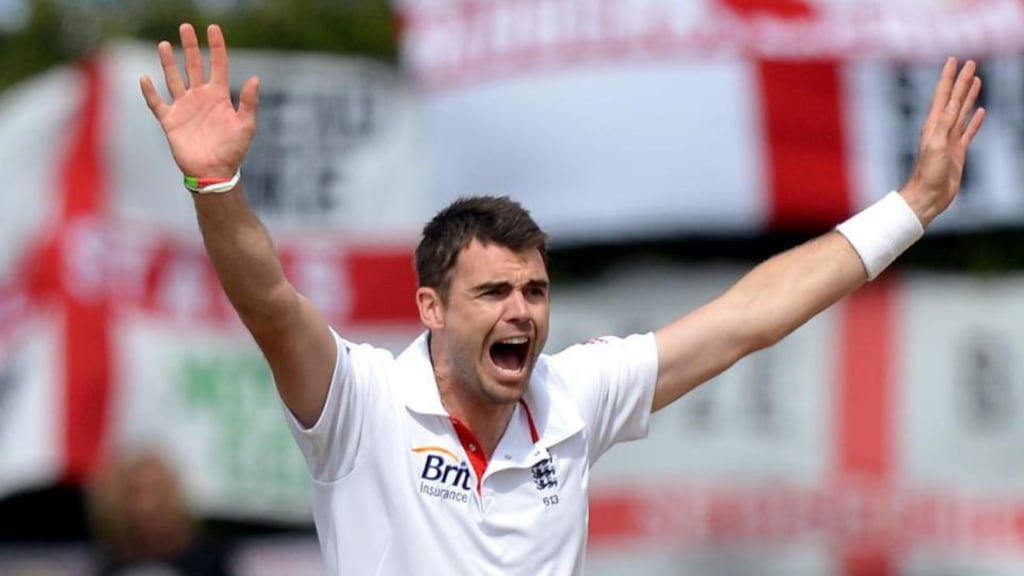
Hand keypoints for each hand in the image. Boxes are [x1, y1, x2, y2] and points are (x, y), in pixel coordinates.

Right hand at [140, 23, 258, 178]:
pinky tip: (145, 78)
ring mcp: (184, 108)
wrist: (214, 172)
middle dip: (191, 46)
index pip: (218, 65)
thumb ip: (249, 102)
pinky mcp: (170, 120)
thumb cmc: (233, 150)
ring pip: (174, 79)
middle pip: (194, 66)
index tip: (213, 28)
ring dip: (169, 62)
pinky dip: (150, 91)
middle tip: (186, 27)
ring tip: (165, 44)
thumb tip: (255, 78)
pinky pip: (157, 102)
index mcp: (220, 96)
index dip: (217, 47)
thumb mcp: (246, 126)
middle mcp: (201, 97)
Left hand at [900, 58, 985, 226]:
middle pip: (955, 99)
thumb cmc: (928, 173)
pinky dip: (976, 120)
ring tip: (976, 80)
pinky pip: (969, 131)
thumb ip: (944, 124)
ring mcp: (950, 139)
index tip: (954, 60)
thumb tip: (953, 104)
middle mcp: (941, 129)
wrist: (928, 195)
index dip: (949, 77)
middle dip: (962, 81)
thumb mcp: (937, 145)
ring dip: (969, 96)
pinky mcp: (958, 151)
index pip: (943, 95)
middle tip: (970, 63)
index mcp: (933, 125)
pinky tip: (981, 112)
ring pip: (963, 112)